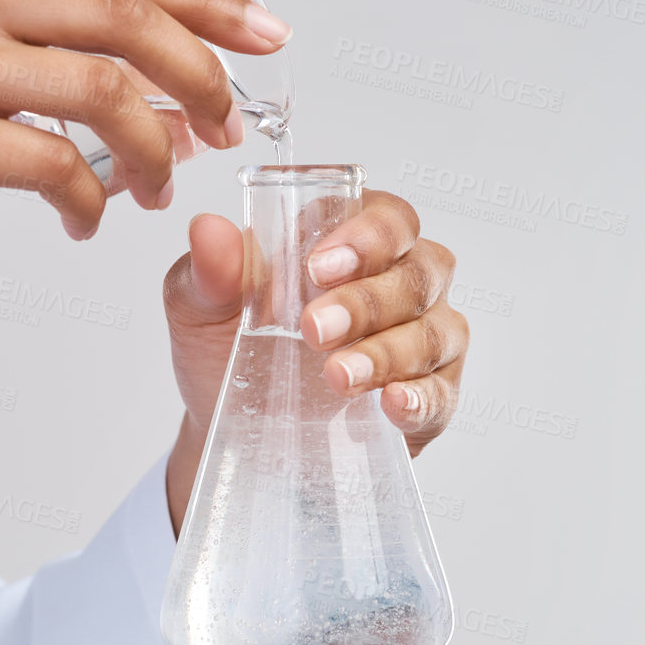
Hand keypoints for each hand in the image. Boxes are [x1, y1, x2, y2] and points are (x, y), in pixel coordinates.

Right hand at [0, 0, 290, 375]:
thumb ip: (31, 58)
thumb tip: (146, 94)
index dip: (202, 5)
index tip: (266, 36)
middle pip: (124, 15)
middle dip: (201, 74)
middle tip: (230, 127)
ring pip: (102, 88)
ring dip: (153, 149)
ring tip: (159, 190)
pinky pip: (52, 162)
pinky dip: (88, 199)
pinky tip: (85, 222)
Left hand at [163, 193, 467, 532]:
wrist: (231, 427)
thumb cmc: (227, 347)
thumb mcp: (202, 307)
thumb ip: (211, 270)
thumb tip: (208, 229)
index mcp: (354, 241)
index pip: (388, 217)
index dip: (366, 236)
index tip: (318, 267)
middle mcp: (402, 281)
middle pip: (418, 272)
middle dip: (367, 301)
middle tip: (314, 329)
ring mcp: (424, 339)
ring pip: (434, 332)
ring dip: (386, 353)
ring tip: (337, 377)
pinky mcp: (431, 398)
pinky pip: (442, 393)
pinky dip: (421, 398)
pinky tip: (392, 403)